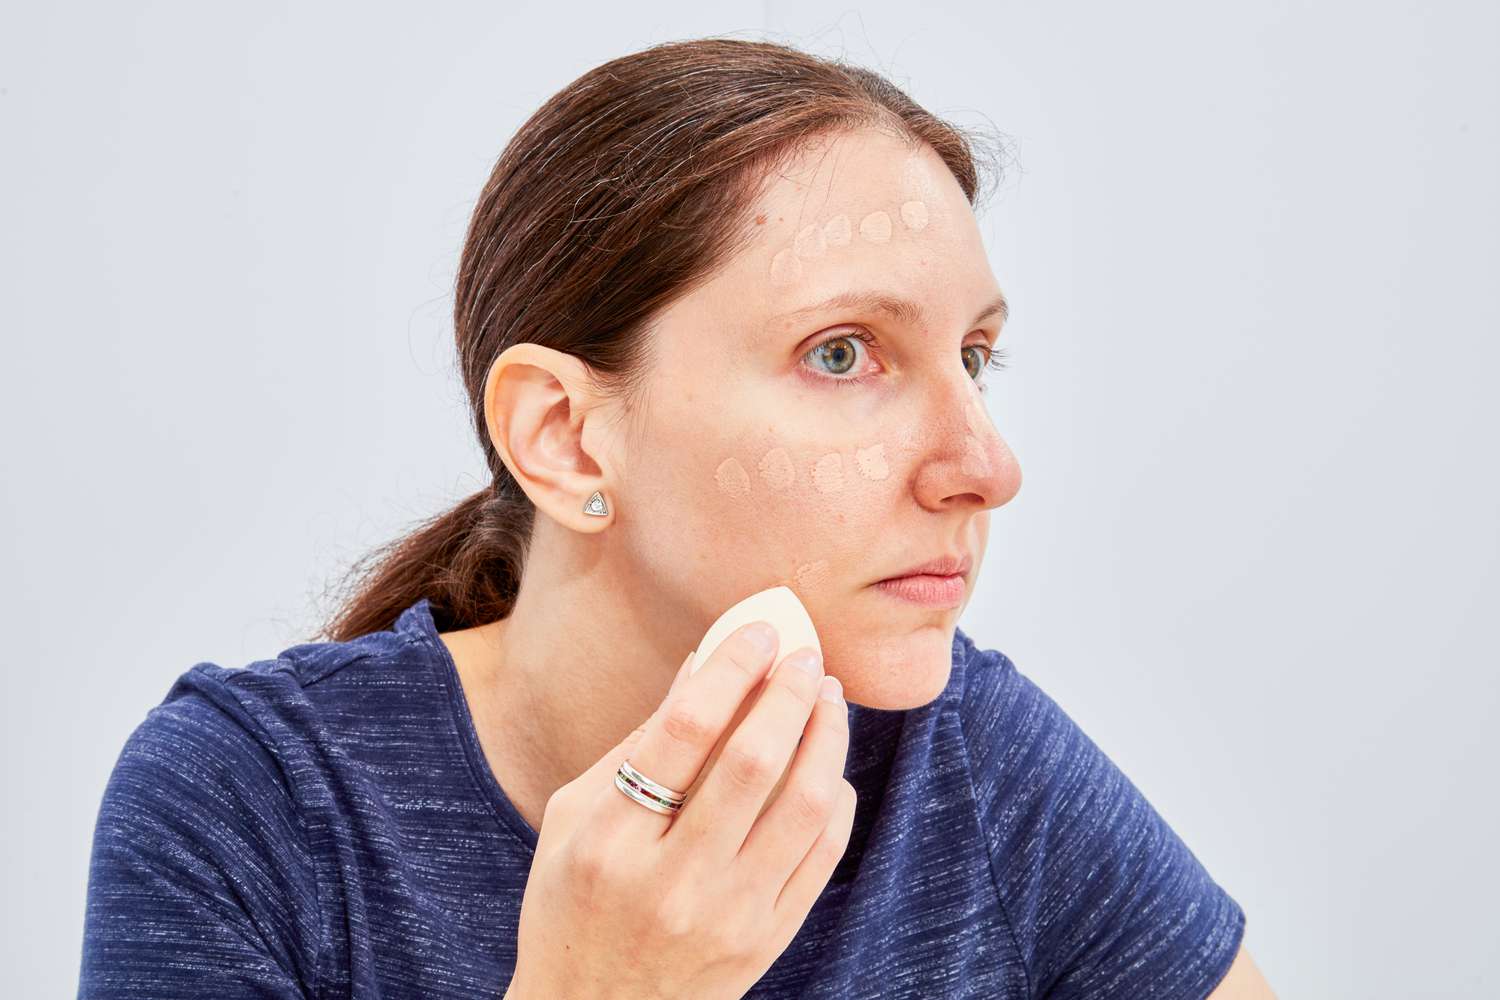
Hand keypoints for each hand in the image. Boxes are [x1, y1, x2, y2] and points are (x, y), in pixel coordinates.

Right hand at [506, 621, 853, 999]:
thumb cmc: (573, 902)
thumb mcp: (575, 817)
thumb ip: (638, 742)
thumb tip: (703, 663)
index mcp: (609, 841)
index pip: (683, 731)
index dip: (730, 668)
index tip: (759, 629)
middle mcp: (672, 881)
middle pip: (753, 762)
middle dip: (789, 691)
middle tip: (806, 652)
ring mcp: (727, 916)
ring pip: (803, 805)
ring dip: (826, 735)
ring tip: (828, 696)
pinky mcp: (767, 940)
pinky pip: (823, 854)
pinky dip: (835, 797)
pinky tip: (828, 765)